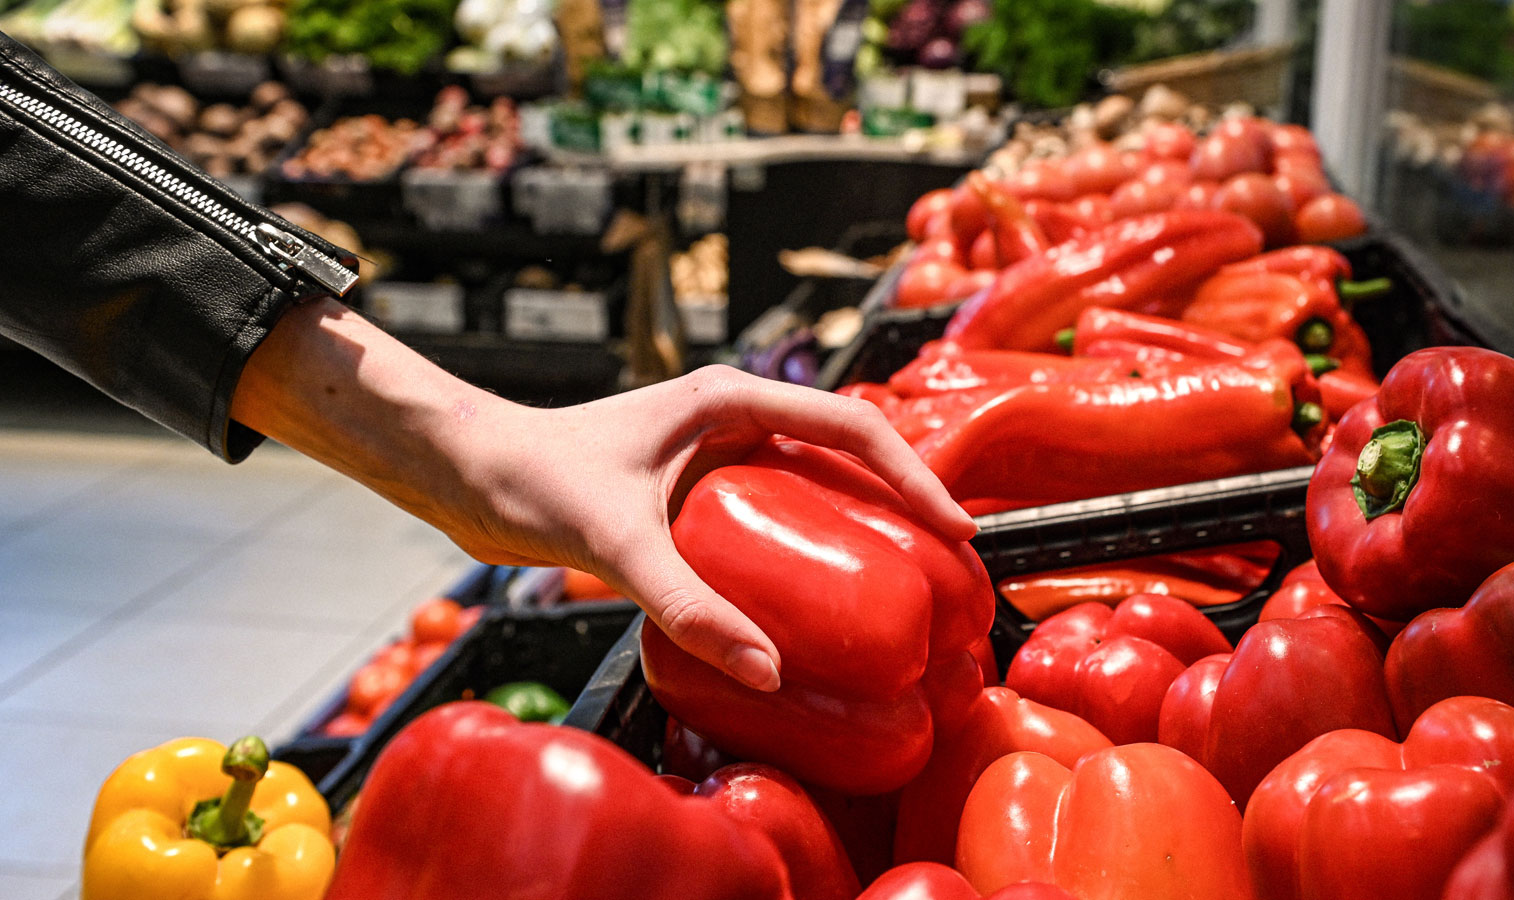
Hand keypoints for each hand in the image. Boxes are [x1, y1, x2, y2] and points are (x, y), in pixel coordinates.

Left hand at [234, 301, 974, 690]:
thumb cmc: (530, 476)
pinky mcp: (699, 491)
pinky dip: (814, 547)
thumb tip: (766, 670)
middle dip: (907, 500)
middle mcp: (733, 418)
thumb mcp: (614, 539)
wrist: (466, 473)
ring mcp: (718, 454)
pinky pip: (779, 515)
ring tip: (909, 581)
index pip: (850, 425)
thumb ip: (686, 603)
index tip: (955, 528)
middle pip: (848, 451)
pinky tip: (823, 597)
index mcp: (728, 399)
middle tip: (951, 564)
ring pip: (818, 482)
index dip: (913, 475)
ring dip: (867, 523)